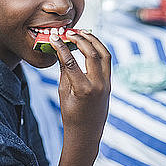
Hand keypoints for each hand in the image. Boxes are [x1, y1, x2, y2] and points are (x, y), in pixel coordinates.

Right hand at [49, 28, 110, 145]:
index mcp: (83, 88)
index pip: (71, 60)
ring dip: (94, 41)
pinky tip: (90, 43)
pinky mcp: (110, 83)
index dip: (61, 46)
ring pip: (104, 54)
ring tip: (81, 33)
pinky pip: (107, 61)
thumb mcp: (63, 91)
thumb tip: (61, 50)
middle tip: (68, 33)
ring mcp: (107, 83)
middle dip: (79, 39)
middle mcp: (98, 84)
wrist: (86, 133)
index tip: (54, 37)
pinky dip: (99, 49)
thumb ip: (64, 69)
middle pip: (91, 53)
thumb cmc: (71, 115)